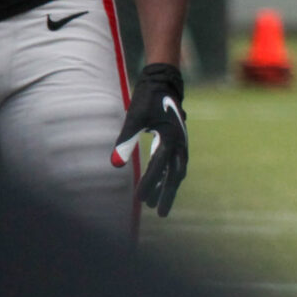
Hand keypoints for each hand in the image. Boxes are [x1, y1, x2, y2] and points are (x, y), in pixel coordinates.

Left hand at [111, 62, 188, 216]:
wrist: (163, 82)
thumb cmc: (147, 99)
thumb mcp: (134, 118)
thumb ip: (125, 141)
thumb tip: (115, 165)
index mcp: (171, 138)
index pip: (160, 167)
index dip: (150, 185)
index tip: (140, 201)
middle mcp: (180, 143)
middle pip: (175, 175)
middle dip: (167, 194)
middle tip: (160, 213)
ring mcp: (181, 143)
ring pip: (177, 172)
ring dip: (167, 188)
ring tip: (157, 205)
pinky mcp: (177, 142)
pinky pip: (175, 165)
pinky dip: (168, 177)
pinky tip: (159, 185)